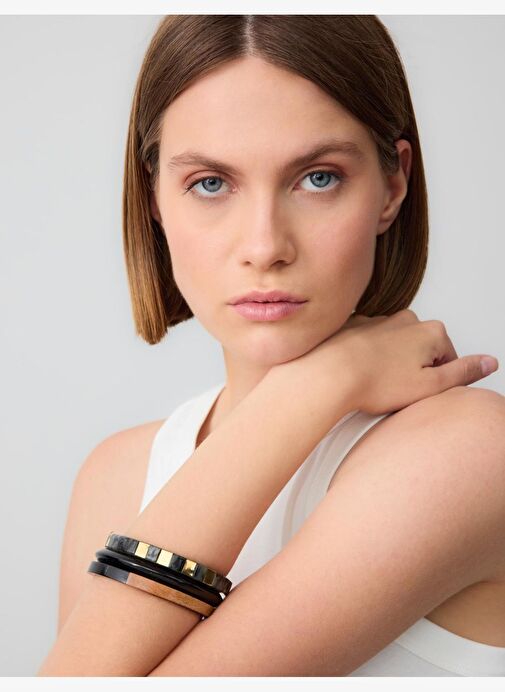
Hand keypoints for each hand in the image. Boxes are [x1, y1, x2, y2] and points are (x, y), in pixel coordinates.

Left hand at [285, 309, 498, 415]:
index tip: (417, 393)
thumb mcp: (431, 386)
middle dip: (413, 370)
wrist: (328, 374)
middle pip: (420, 350)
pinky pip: (367, 345)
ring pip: (393, 347)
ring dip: (388, 363)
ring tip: (374, 384)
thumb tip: (490, 362)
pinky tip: (357, 373)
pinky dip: (366, 357)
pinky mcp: (353, 326)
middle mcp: (405, 318)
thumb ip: (464, 372)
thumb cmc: (376, 382)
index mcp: (430, 330)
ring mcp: (377, 320)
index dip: (436, 381)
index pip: (448, 359)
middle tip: (395, 390)